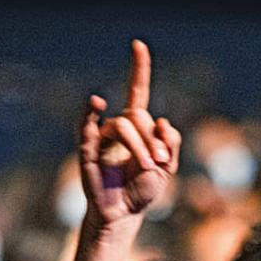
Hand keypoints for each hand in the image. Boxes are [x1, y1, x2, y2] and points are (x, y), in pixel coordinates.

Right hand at [76, 40, 180, 227]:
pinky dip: (91, 114)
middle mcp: (119, 127)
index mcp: (138, 127)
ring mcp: (102, 137)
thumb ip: (172, 144)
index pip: (137, 92)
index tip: (138, 45)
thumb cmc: (143, 189)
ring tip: (149, 167)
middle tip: (160, 163)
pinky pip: (88, 128)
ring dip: (141, 146)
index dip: (138, 69)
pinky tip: (96, 104)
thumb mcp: (168, 167)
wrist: (124, 214)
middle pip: (138, 116)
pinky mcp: (88, 151)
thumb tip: (163, 122)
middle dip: (153, 138)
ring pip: (123, 125)